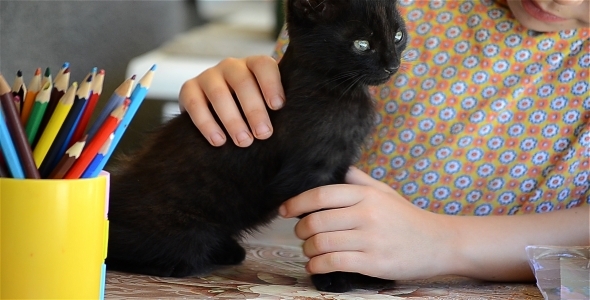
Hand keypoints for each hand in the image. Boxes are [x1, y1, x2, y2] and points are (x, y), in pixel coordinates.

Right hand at [179, 56, 284, 146]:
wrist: (216, 111)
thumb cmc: (252, 110)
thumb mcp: (266, 105)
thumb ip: (277, 108)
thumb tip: (294, 129)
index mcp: (253, 65)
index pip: (263, 66)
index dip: (271, 84)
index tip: (278, 106)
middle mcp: (231, 66)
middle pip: (242, 82)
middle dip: (254, 110)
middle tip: (264, 134)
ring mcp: (208, 76)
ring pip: (218, 93)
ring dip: (232, 119)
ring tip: (244, 141)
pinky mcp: (188, 88)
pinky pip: (194, 104)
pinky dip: (206, 123)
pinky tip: (218, 141)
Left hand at [279, 167, 453, 279]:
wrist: (440, 242)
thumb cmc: (407, 217)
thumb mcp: (384, 191)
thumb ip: (357, 180)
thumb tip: (332, 168)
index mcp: (367, 195)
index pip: (321, 194)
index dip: (296, 203)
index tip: (284, 210)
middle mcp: (367, 215)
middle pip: (316, 222)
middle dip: (300, 230)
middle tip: (301, 234)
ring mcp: (371, 240)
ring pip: (321, 244)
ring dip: (308, 250)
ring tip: (310, 251)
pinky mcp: (375, 263)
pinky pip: (334, 263)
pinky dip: (317, 266)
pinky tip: (315, 265)